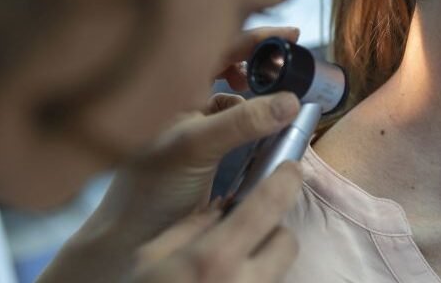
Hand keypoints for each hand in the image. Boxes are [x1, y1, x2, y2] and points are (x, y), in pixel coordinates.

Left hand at [96, 26, 301, 238]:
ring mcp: (195, 124)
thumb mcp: (194, 146)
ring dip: (262, 94)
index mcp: (171, 87)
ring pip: (237, 95)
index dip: (255, 38)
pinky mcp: (208, 148)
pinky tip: (269, 130)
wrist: (133, 237)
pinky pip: (239, 123)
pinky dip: (257, 121)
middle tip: (291, 68)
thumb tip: (289, 101)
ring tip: (282, 101)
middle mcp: (182, 99)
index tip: (291, 34)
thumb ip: (242, 122)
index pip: (218, 46)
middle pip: (230, 65)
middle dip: (262, 64)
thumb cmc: (147, 188)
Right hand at [130, 162, 300, 282]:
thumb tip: (223, 206)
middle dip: (273, 229)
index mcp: (214, 258)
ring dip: (266, 259)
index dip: (286, 179)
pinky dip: (254, 280)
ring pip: (281, 269)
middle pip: (288, 240)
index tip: (291, 168)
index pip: (269, 204)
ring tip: (231, 264)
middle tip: (245, 230)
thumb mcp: (148, 260)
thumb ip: (191, 226)